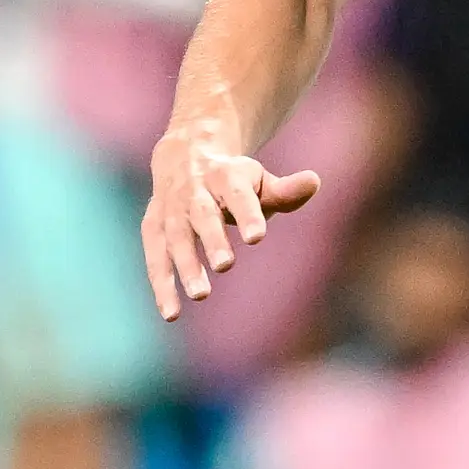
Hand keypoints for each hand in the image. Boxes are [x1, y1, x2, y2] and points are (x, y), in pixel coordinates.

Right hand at [143, 124, 321, 320]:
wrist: (184, 154)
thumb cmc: (233, 179)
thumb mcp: (259, 181)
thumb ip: (286, 191)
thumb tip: (315, 182)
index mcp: (225, 174)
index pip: (238, 194)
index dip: (247, 214)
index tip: (257, 237)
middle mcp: (194, 190)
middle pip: (203, 215)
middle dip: (212, 239)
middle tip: (225, 265)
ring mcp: (170, 209)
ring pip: (176, 237)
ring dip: (185, 266)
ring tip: (200, 295)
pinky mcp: (153, 226)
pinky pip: (155, 256)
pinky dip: (161, 284)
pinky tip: (170, 313)